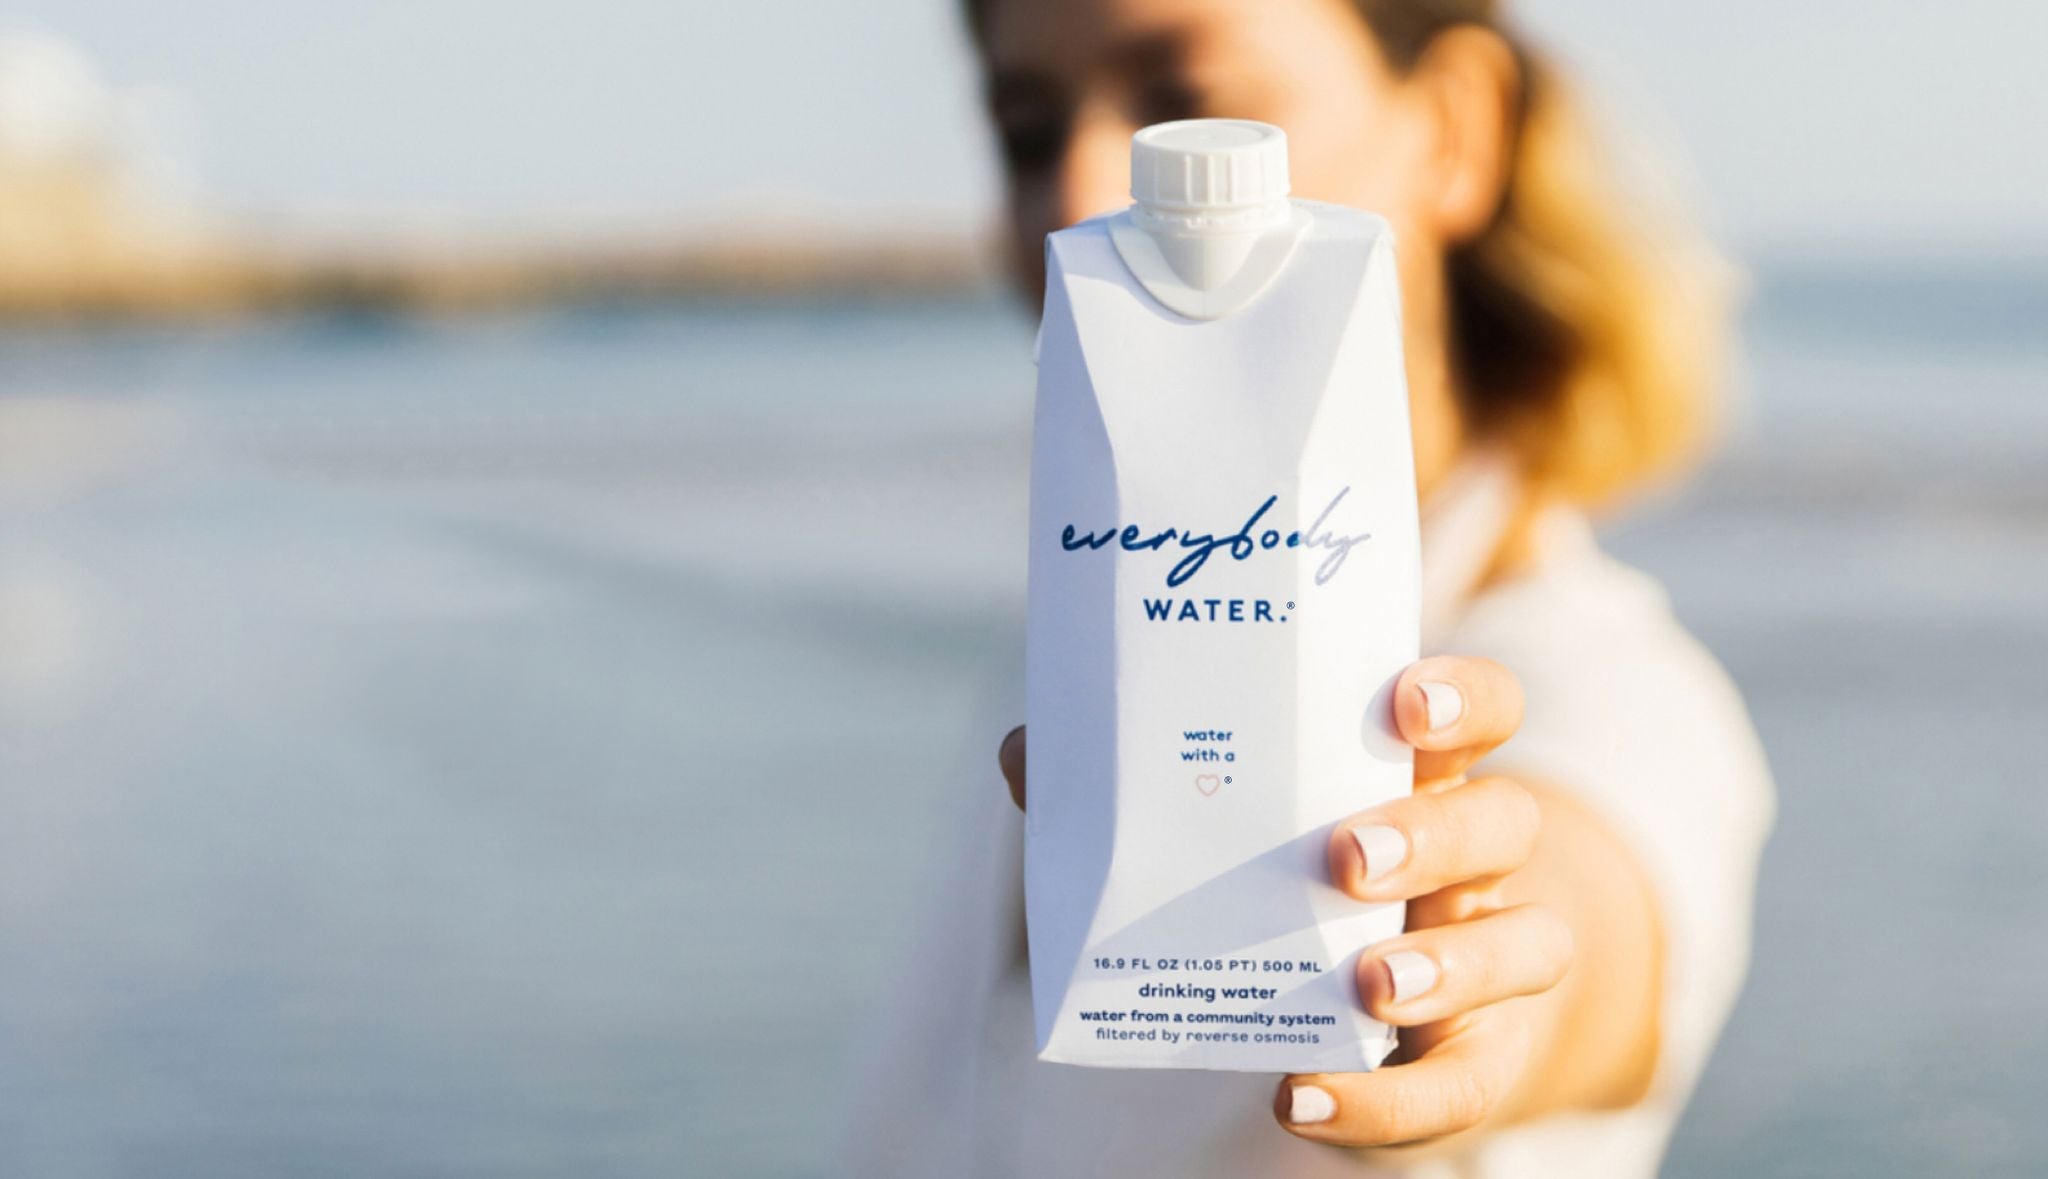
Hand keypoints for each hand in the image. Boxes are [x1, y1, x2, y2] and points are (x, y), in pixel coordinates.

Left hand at [997, 655, 1576, 1147]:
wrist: (1359, 994)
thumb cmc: (1277, 876)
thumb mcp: (1222, 826)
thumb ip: (1130, 785)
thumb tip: (1027, 754)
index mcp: (1415, 775)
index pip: (1482, 710)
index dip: (1462, 697)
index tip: (1402, 703)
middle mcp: (1472, 858)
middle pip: (1502, 821)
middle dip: (1429, 835)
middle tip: (1343, 858)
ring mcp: (1488, 954)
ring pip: (1527, 945)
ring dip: (1450, 966)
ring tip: (1368, 984)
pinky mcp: (1476, 1058)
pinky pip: (1459, 1087)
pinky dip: (1386, 1102)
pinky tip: (1302, 1099)